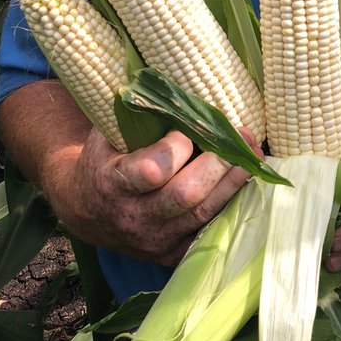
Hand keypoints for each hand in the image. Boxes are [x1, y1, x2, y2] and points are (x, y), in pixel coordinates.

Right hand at [46, 127, 258, 264]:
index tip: (188, 127)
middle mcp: (133, 217)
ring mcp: (154, 240)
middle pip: (186, 195)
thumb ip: (134, 114)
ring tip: (253, 154)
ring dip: (234, 181)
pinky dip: (231, 206)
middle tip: (240, 135)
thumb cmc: (104, 158)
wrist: (87, 209)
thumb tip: (176, 86)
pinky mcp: (171, 254)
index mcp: (112, 183)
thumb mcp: (107, 133)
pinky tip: (245, 182)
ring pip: (203, 214)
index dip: (177, 148)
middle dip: (219, 163)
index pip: (152, 170)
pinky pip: (209, 232)